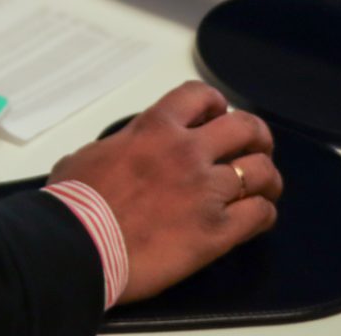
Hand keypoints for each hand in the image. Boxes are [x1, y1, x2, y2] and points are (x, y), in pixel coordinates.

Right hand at [49, 81, 280, 303]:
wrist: (78, 245)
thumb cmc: (74, 203)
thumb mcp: (90, 154)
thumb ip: (119, 147)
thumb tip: (120, 155)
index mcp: (155, 128)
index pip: (201, 96)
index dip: (215, 105)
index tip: (216, 117)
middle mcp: (188, 152)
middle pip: (246, 128)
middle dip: (256, 137)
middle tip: (254, 149)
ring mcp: (206, 191)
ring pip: (261, 172)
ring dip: (266, 179)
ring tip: (263, 188)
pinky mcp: (217, 231)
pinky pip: (260, 214)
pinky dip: (263, 214)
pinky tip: (256, 219)